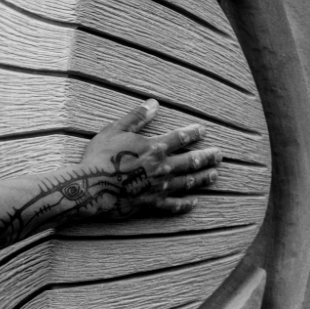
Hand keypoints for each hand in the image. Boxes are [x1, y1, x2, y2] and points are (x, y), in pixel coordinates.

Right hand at [81, 98, 221, 217]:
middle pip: (191, 161)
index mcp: (154, 148)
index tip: (203, 130)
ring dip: (203, 178)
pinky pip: (173, 205)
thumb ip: (136, 117)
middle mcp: (162, 168)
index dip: (193, 133)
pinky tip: (194, 203)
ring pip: (187, 182)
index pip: (180, 138)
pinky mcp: (152, 204)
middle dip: (207, 157)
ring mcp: (159, 187)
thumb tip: (154, 103)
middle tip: (219, 155)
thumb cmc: (100, 157)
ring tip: (214, 175)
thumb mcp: (115, 130)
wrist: (91, 187)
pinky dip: (185, 204)